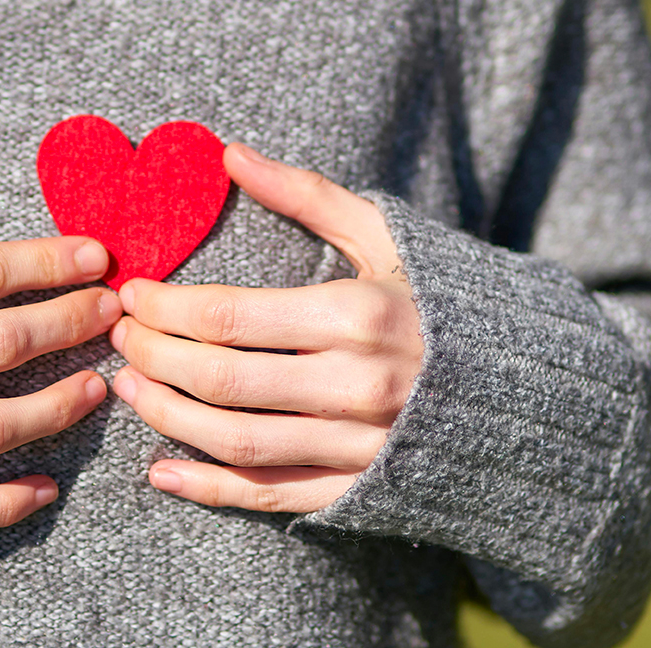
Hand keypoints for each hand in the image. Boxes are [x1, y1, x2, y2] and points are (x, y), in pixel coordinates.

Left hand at [109, 144, 422, 512]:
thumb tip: (229, 153)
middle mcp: (357, 385)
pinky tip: (161, 471)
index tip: (132, 293)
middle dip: (152, 355)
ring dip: (165, 416)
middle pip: (219, 378)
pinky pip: (268, 496)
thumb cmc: (444, 301)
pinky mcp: (358, 491)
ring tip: (128, 389)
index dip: (164, 307)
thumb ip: (305, 195)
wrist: (531, 392)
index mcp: (358, 314)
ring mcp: (357, 446)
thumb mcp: (384, 237)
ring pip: (234, 440)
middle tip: (118, 337)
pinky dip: (208, 488)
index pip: (227, 315)